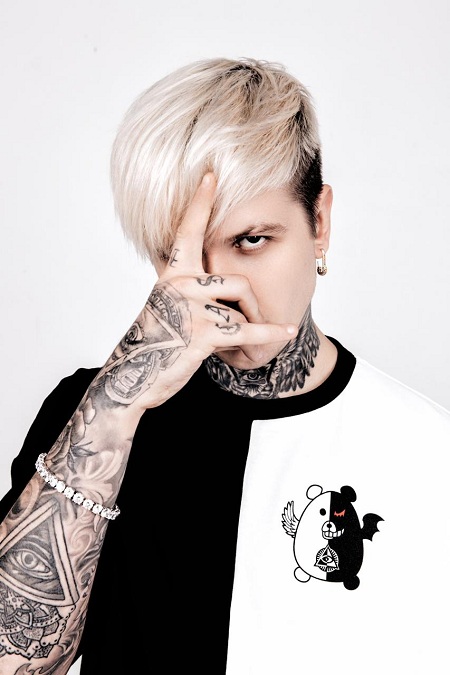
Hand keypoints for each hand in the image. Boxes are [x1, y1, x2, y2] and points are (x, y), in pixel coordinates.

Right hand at [101, 173, 297, 410]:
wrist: (134, 375)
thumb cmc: (153, 341)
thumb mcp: (165, 305)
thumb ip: (184, 284)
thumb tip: (198, 271)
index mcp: (172, 274)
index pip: (187, 230)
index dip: (200, 202)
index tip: (211, 174)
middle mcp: (180, 285)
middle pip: (238, 281)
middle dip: (252, 306)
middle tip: (252, 323)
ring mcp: (191, 308)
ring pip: (242, 308)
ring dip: (250, 327)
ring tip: (243, 343)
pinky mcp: (202, 334)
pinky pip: (246, 330)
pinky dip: (269, 334)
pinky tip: (286, 331)